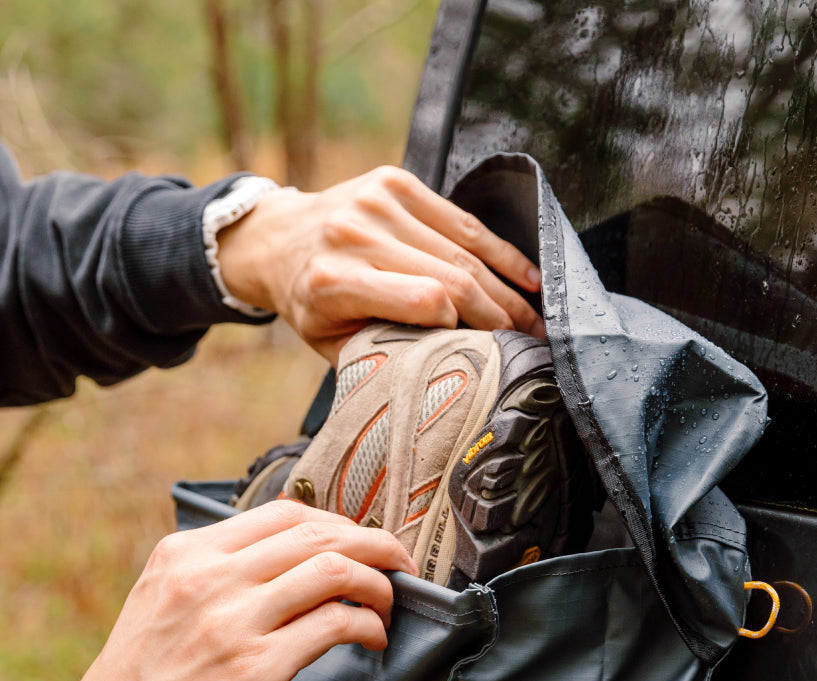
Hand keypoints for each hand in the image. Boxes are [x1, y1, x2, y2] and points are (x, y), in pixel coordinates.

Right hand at [73, 501, 416, 680]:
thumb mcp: (159, 601)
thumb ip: (213, 573)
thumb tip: (285, 561)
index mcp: (186, 554)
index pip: (283, 514)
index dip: (337, 523)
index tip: (360, 543)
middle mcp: (209, 577)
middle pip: (318, 534)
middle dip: (373, 544)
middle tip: (398, 564)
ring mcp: (233, 621)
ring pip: (334, 570)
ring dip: (378, 584)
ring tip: (389, 604)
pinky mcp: (255, 668)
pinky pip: (334, 625)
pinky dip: (368, 625)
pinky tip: (373, 638)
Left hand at [217, 166, 543, 360]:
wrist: (281, 240)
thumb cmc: (311, 300)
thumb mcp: (335, 342)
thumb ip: (384, 350)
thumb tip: (450, 364)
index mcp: (334, 280)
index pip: (425, 300)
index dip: (463, 326)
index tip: (483, 349)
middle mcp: (355, 233)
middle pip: (452, 275)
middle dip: (500, 312)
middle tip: (529, 340)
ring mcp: (377, 201)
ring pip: (464, 248)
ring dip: (507, 285)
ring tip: (534, 315)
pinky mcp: (396, 181)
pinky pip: (461, 220)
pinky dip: (497, 250)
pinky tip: (524, 275)